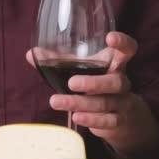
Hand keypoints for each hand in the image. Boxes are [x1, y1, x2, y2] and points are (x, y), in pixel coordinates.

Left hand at [27, 32, 158, 157]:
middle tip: (71, 83)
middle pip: (116, 81)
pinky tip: (76, 117)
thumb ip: (59, 62)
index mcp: (115, 64)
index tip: (110, 38)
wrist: (122, 117)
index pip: (127, 49)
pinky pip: (107, 121)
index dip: (122, 43)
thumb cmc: (98, 86)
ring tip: (57, 102)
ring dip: (80, 103)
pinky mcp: (118, 120)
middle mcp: (121, 82)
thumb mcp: (83, 71)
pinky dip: (91, 120)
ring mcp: (122, 102)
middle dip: (94, 83)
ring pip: (105, 102)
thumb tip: (31, 55)